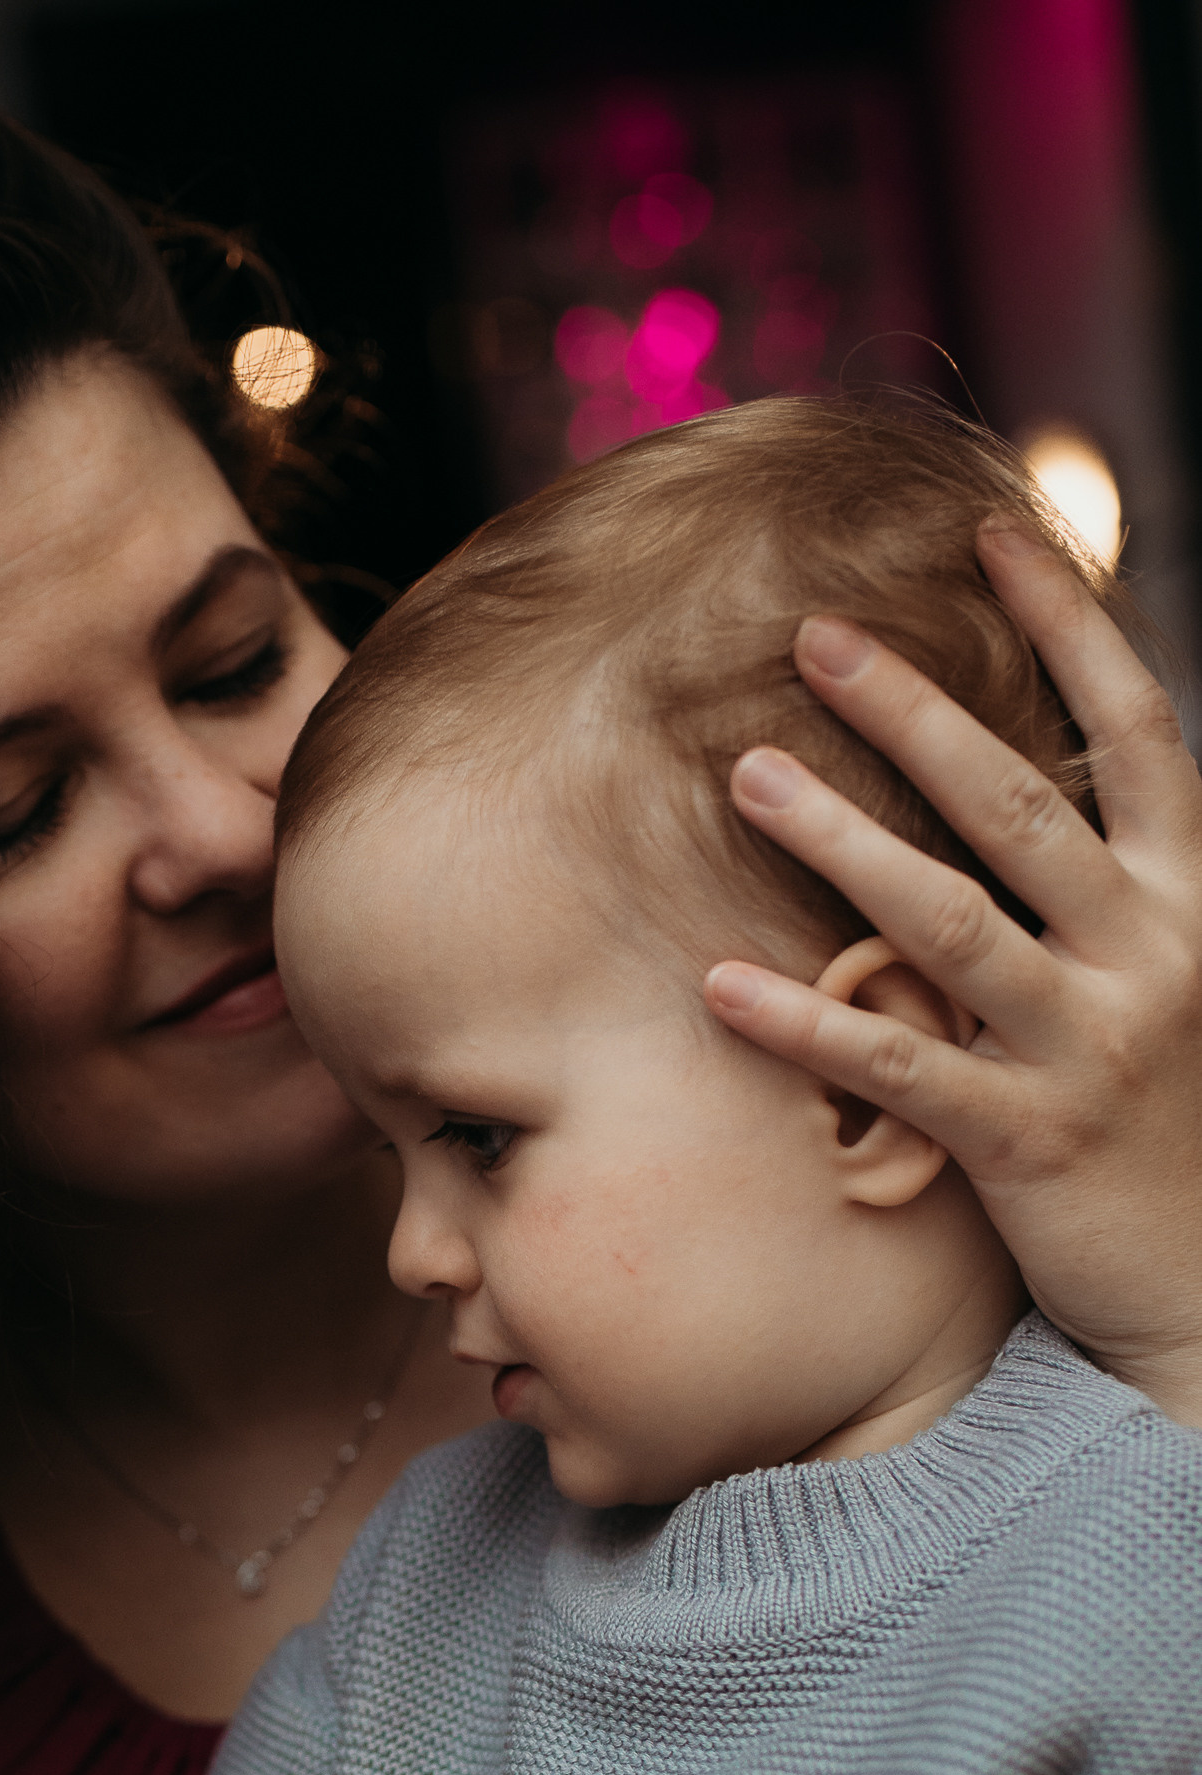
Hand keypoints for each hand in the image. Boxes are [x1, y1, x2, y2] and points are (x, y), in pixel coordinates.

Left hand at [704, 521, 1201, 1420]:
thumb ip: (1104, 886)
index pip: (1138, 730)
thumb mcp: (1167, 980)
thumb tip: (1026, 779)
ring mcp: (1092, 1047)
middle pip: (1020, 805)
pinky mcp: (1030, 1143)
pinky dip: (807, 1024)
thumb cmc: (1166, 1127)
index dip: (1070, 625)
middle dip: (917, 710)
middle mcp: (1155, 953)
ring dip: (842, 840)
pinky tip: (720, 984)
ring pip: (953, 920)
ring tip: (747, 774)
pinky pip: (900, 1068)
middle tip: (814, 635)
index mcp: (1194, 898)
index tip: (994, 532)